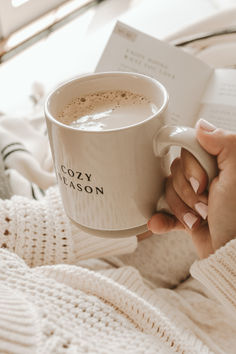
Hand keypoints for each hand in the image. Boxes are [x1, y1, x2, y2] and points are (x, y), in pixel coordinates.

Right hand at [148, 119, 235, 257]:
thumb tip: (201, 126)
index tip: (203, 182)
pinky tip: (158, 222)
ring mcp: (194, 195)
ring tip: (201, 218)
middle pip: (175, 171)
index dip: (190, 168)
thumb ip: (224, 142)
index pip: (187, 150)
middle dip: (188, 191)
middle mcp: (206, 176)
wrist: (232, 252)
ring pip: (168, 190)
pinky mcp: (186, 213)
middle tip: (207, 204)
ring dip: (182, 208)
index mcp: (218, 163)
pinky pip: (164, 211)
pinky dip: (162, 219)